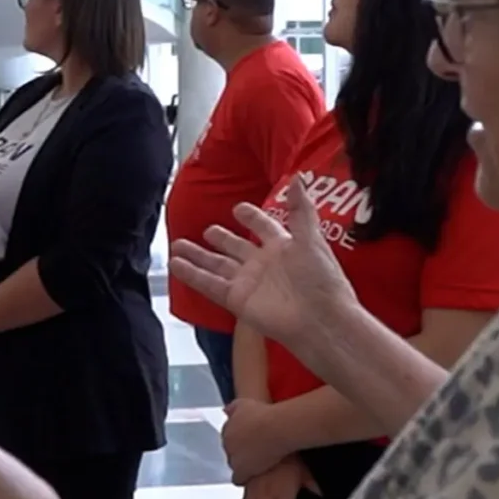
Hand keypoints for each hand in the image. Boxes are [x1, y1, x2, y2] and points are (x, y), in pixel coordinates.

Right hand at [168, 181, 361, 354]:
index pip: (263, 226)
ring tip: (178, 245)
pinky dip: (192, 275)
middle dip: (221, 238)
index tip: (238, 208)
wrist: (320, 321)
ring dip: (198, 256)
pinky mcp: (236, 299)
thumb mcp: (312, 238)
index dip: (252, 217)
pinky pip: (209, 284)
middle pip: (235, 247)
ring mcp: (248, 282)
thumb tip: (299, 176)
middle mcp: (263, 263)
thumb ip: (301, 209)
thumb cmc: (321, 281)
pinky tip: (176, 264)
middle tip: (207, 230)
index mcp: (283, 246)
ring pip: (216, 265)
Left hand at [219, 397, 293, 484]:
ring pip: (234, 465)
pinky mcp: (241, 470)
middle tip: (255, 453)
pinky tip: (252, 478)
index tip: (249, 442)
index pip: (228, 438)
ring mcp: (233, 457)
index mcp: (227, 428)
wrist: (275, 428)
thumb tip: (226, 410)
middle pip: (231, 452)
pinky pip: (238, 478)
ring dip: (243, 465)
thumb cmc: (265, 415)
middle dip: (241, 453)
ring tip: (257, 465)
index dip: (240, 441)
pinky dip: (244, 478)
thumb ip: (233, 408)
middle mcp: (226, 442)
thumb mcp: (245, 404)